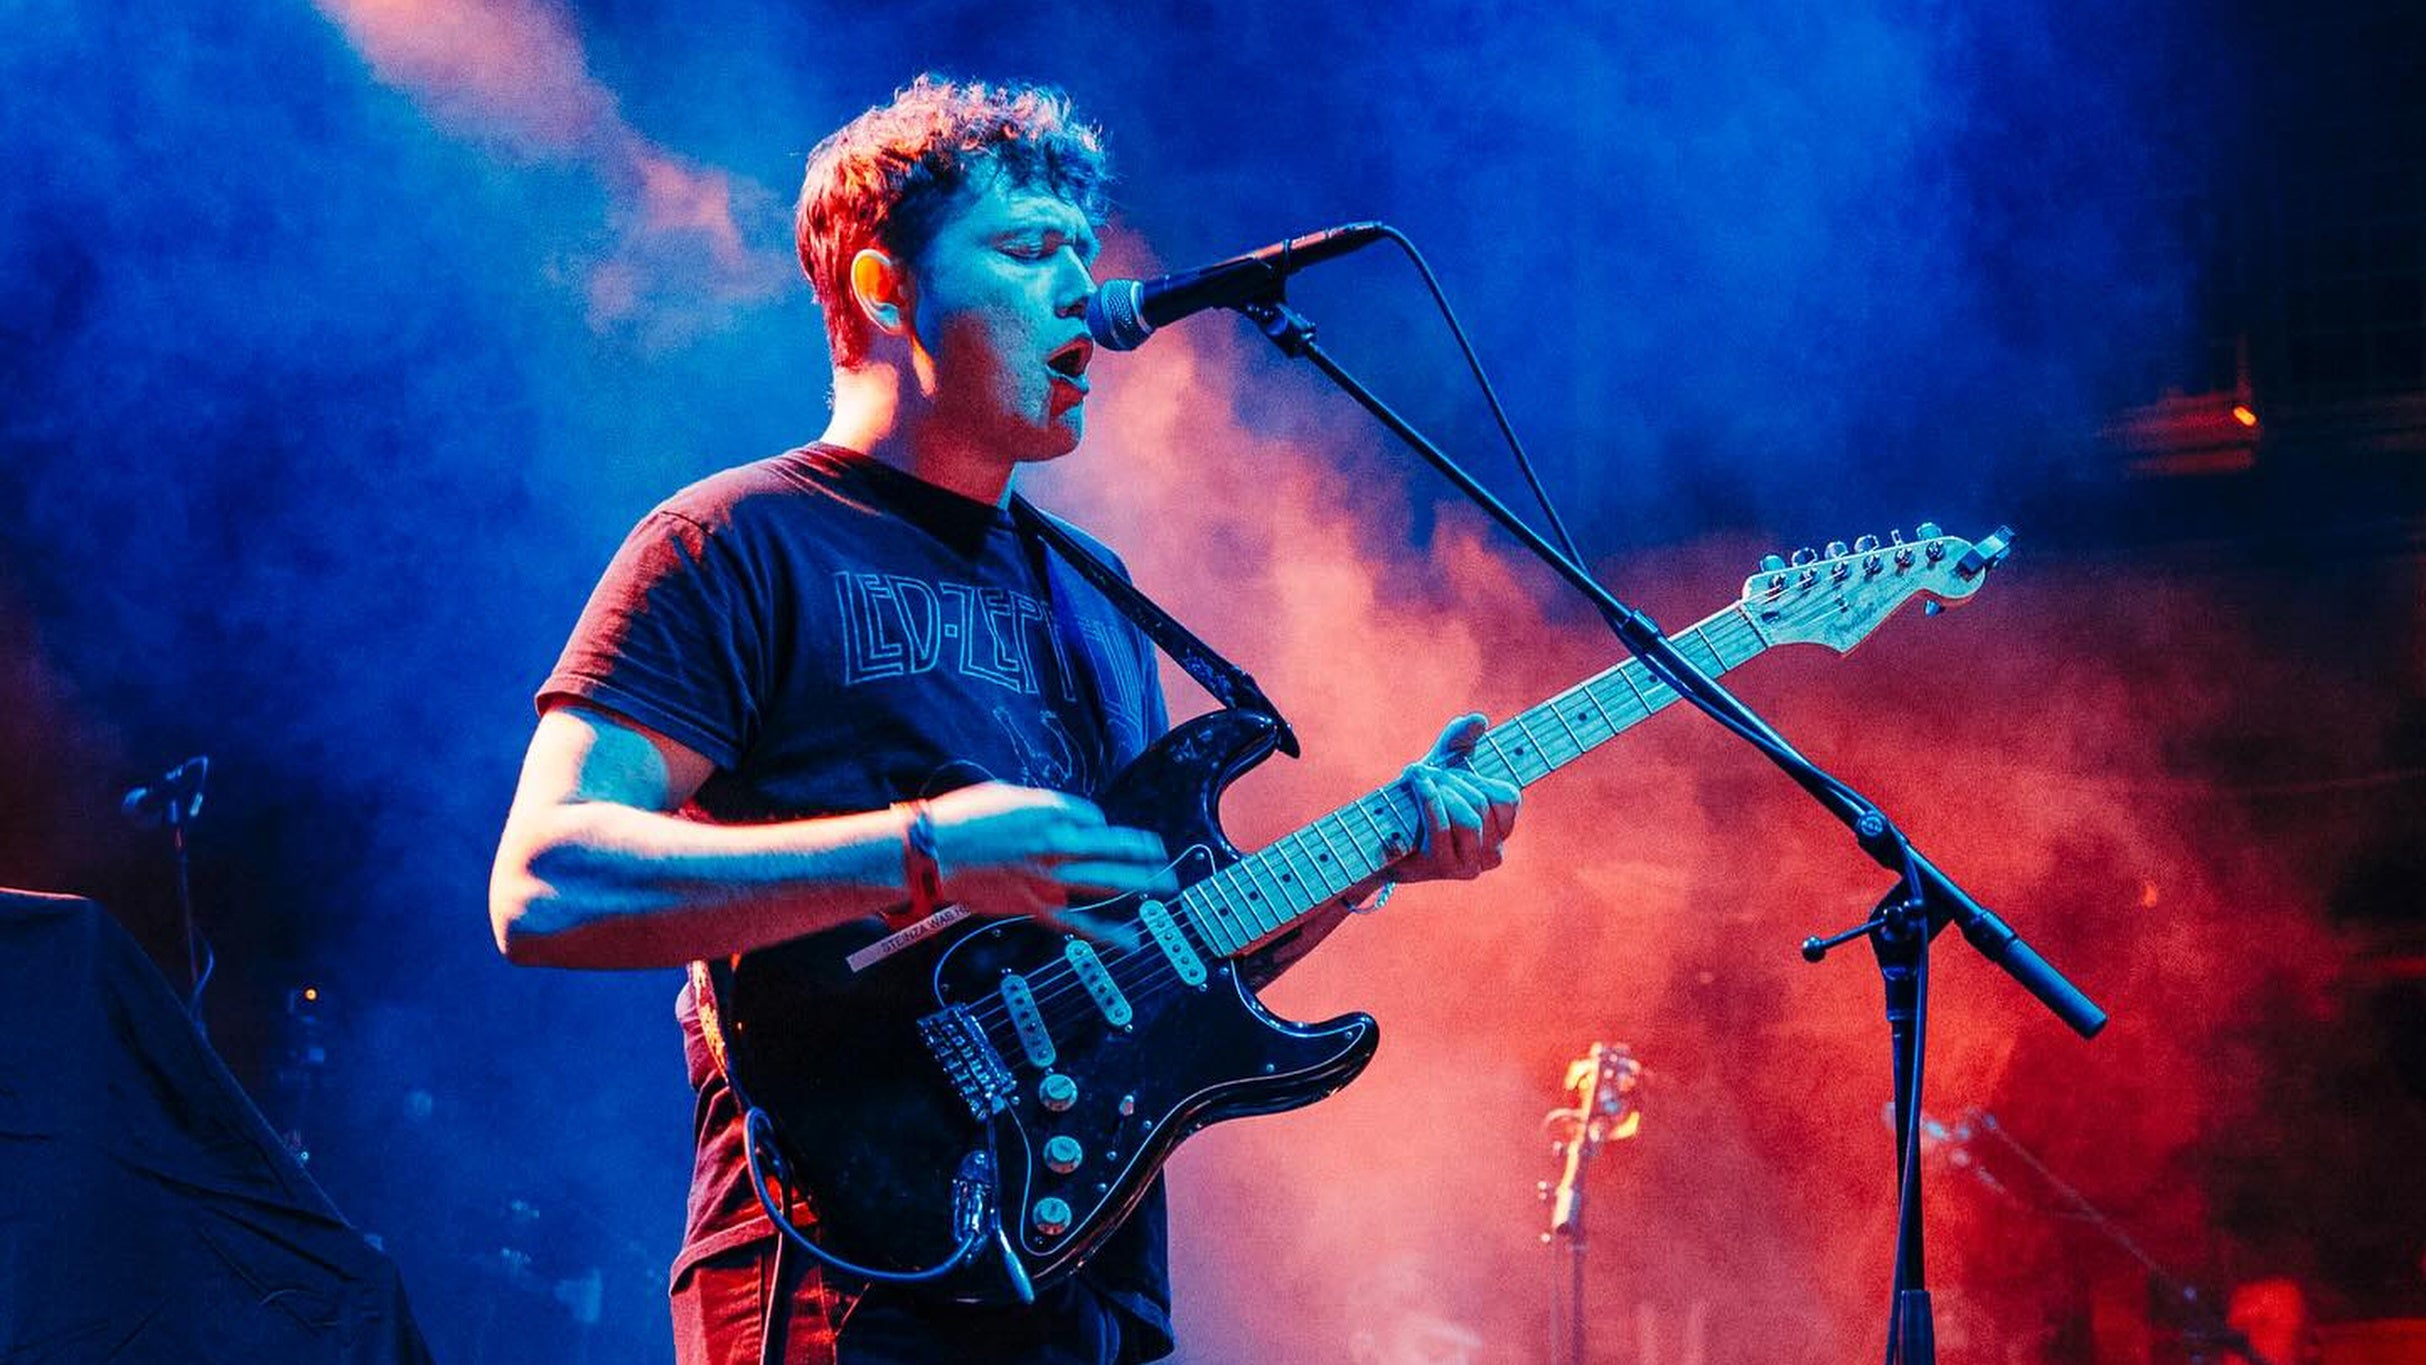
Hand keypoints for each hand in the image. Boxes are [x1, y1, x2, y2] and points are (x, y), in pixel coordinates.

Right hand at [919, 782, 1175, 942]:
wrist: (933, 851)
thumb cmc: (963, 817)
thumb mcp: (1005, 794)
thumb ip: (1037, 806)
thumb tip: (1051, 815)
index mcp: (1052, 811)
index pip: (1092, 817)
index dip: (1091, 824)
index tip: (1087, 830)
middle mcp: (1058, 843)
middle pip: (1113, 846)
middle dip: (1142, 851)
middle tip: (1164, 855)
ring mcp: (1049, 876)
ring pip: (1105, 879)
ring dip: (1140, 882)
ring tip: (1166, 885)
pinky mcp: (1035, 905)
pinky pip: (1078, 922)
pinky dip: (1106, 933)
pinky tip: (1130, 940)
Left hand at [1392, 713, 1520, 883]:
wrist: (1383, 834)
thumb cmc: (1420, 798)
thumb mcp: (1443, 762)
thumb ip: (1461, 738)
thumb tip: (1479, 720)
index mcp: (1501, 829)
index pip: (1508, 797)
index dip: (1478, 777)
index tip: (1451, 769)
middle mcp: (1493, 853)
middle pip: (1482, 802)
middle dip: (1451, 780)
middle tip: (1424, 774)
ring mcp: (1472, 865)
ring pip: (1469, 816)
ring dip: (1440, 791)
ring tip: (1419, 783)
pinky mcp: (1447, 869)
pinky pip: (1444, 827)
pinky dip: (1430, 801)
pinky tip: (1418, 785)